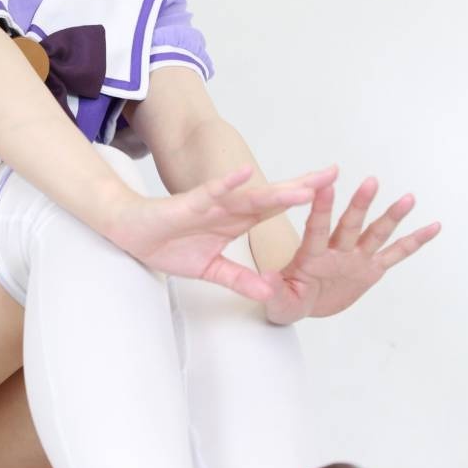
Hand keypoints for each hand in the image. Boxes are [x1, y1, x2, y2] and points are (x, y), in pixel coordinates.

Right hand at [108, 163, 337, 300]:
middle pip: (272, 198)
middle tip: (334, 174)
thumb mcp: (210, 270)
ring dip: (276, 192)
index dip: (303, 201)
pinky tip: (244, 174)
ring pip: (249, 197)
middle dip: (303, 187)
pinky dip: (226, 184)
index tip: (334, 193)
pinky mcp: (189, 203)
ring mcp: (212, 204)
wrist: (133, 233)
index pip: (276, 209)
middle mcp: (230, 208)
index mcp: (236, 221)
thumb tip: (268, 293)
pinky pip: (211, 192)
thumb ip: (239, 279)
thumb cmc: (168, 245)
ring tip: (304, 187)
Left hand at [260, 176, 441, 323]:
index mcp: (310, 255)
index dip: (320, 208)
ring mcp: (355, 258)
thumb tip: (267, 281)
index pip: (316, 228)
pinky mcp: (370, 270)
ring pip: (374, 233)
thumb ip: (275, 290)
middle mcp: (336, 250)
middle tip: (370, 182)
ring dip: (391, 216)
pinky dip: (413, 242)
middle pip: (349, 225)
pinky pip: (395, 254)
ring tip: (408, 198)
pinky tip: (431, 227)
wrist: (302, 304)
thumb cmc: (286, 300)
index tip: (323, 185)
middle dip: (359, 204)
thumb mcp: (278, 301)